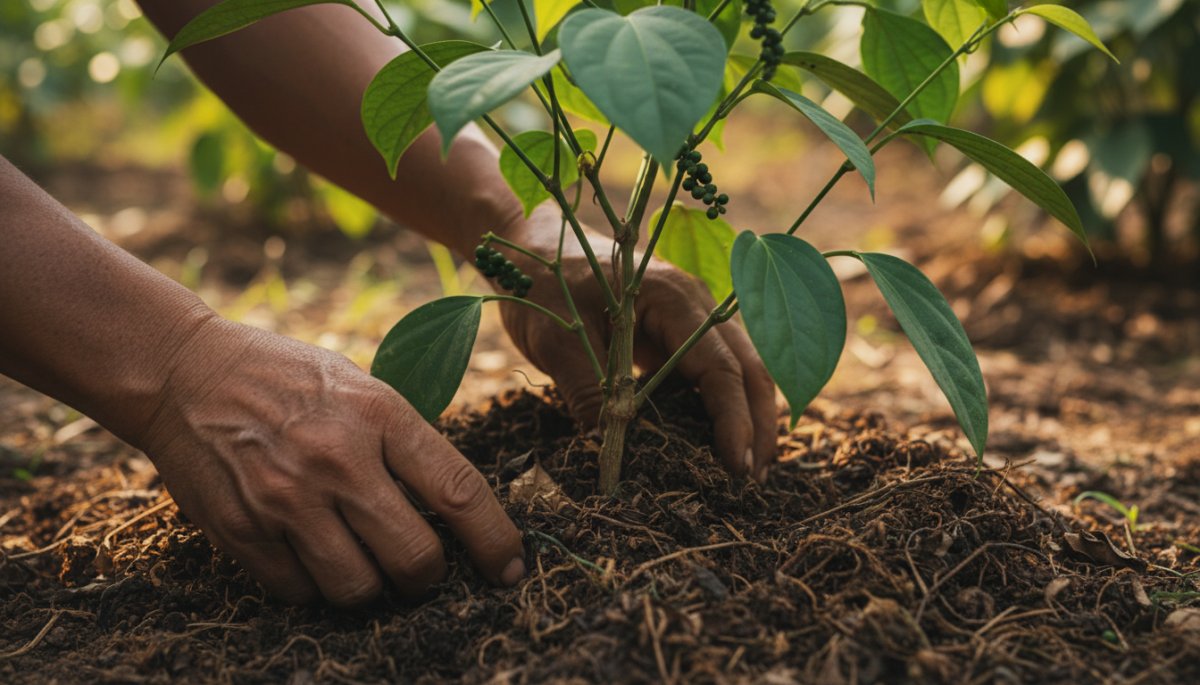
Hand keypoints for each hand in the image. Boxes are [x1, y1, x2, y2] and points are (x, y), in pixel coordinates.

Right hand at [135, 313, 524, 605]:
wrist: (186, 370)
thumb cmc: (287, 377)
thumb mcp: (362, 386)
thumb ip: (405, 441)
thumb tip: (453, 507)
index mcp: (379, 414)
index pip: (458, 491)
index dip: (495, 540)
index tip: (510, 569)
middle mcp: (337, 459)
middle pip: (415, 559)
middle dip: (427, 577)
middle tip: (419, 569)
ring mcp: (286, 498)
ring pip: (358, 589)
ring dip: (370, 588)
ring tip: (361, 562)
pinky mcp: (241, 529)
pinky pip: (298, 592)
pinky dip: (313, 586)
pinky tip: (309, 555)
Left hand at [497, 204, 777, 480]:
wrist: (532, 248)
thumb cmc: (543, 285)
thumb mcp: (557, 341)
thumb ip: (587, 392)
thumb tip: (608, 451)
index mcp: (673, 298)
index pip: (721, 366)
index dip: (734, 419)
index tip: (735, 466)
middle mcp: (695, 305)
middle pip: (749, 367)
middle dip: (759, 424)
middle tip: (753, 481)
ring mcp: (690, 318)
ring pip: (740, 370)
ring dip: (749, 416)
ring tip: (746, 470)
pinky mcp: (676, 334)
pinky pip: (713, 371)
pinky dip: (723, 407)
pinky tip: (718, 444)